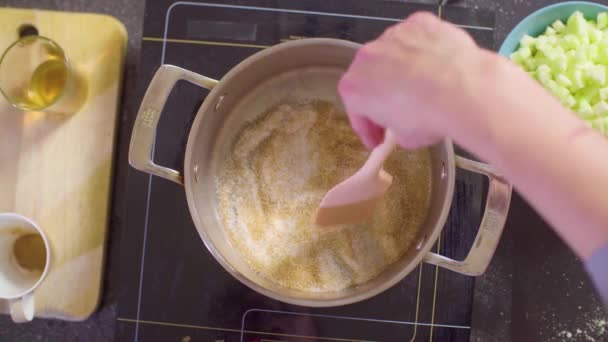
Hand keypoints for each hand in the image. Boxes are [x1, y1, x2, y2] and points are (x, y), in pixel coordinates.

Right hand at [339, 12, 491, 148]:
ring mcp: (392, 37)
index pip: (356, 110)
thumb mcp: (407, 138)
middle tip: (397, 113)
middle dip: (381, 94)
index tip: (377, 139)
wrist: (463, 89)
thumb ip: (397, 130)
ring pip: (393, 55)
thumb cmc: (429, 115)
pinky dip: (424, 51)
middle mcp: (367, 57)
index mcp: (355, 88)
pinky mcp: (418, 25)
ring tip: (422, 87)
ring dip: (402, 70)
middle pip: (370, 77)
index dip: (367, 128)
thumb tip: (405, 128)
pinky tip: (437, 66)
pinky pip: (417, 39)